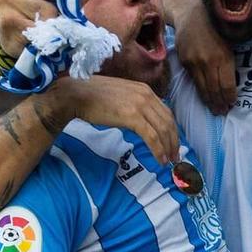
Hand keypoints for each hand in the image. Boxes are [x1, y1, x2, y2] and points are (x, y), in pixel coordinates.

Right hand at [0, 0, 58, 55]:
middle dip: (61, 0)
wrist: (14, 35)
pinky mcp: (8, 21)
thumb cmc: (35, 4)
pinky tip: (41, 32)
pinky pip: (41, 27)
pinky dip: (47, 32)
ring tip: (48, 21)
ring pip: (47, 8)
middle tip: (60, 9)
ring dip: (55, 18)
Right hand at [50, 75, 179, 166]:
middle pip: (168, 121)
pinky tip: (160, 160)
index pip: (166, 112)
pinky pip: (152, 136)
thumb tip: (142, 119)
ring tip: (169, 161)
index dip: (172, 130)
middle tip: (175, 156)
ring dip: (168, 148)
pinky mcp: (132, 116)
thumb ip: (135, 104)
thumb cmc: (93, 96)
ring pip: (163, 130)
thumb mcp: (121, 95)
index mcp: (145, 90)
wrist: (77, 94)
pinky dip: (158, 150)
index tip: (173, 143)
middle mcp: (146, 95)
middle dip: (174, 141)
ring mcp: (140, 105)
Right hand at [171, 6, 238, 115]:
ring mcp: (194, 62)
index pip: (227, 86)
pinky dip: (199, 90)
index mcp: (223, 56)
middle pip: (214, 90)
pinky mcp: (184, 61)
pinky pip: (193, 80)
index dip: (230, 98)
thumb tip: (232, 84)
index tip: (232, 103)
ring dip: (209, 101)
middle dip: (219, 104)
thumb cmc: (217, 25)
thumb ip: (229, 61)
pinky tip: (203, 96)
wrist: (191, 13)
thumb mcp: (230, 41)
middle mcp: (208, 61)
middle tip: (222, 112)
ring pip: (202, 88)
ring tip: (214, 110)